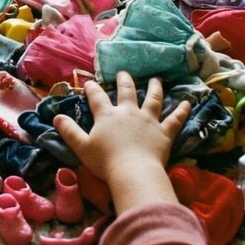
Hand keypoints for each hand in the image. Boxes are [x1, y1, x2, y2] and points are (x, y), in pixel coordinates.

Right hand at [55, 72, 189, 211]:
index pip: (98, 97)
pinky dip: (182, 110)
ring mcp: (149, 120)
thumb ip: (69, 130)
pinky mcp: (164, 132)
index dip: (92, 88)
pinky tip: (189, 102)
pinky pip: (175, 119)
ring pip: (153, 99)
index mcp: (107, 116)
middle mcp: (129, 112)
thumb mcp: (81, 146)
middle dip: (124, 80)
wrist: (133, 172)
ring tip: (156, 79)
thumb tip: (55, 117)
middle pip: (127, 91)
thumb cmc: (105, 161)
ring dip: (154, 87)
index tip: (90, 81)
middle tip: (123, 73)